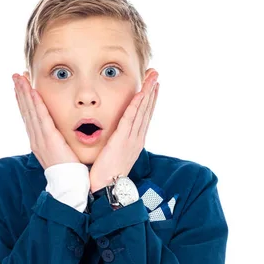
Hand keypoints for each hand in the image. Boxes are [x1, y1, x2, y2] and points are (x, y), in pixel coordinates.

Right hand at [13, 73, 79, 169]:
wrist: (69, 184)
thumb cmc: (69, 170)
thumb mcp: (61, 151)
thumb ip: (59, 139)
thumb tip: (61, 132)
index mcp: (38, 140)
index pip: (29, 115)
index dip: (24, 100)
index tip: (21, 85)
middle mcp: (35, 138)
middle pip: (26, 110)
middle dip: (20, 91)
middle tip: (16, 75)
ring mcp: (40, 138)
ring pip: (30, 110)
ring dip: (24, 92)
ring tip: (20, 78)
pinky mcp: (48, 139)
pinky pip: (40, 117)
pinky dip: (35, 103)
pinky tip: (33, 91)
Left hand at [89, 70, 159, 191]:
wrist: (106, 188)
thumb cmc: (107, 175)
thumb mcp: (115, 156)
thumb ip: (117, 143)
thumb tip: (115, 136)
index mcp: (135, 141)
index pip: (144, 116)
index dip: (150, 100)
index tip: (153, 86)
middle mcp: (137, 138)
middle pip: (147, 110)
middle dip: (152, 91)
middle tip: (156, 75)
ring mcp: (132, 139)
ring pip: (142, 111)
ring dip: (148, 92)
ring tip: (153, 77)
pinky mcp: (122, 140)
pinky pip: (131, 118)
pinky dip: (137, 105)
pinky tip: (141, 93)